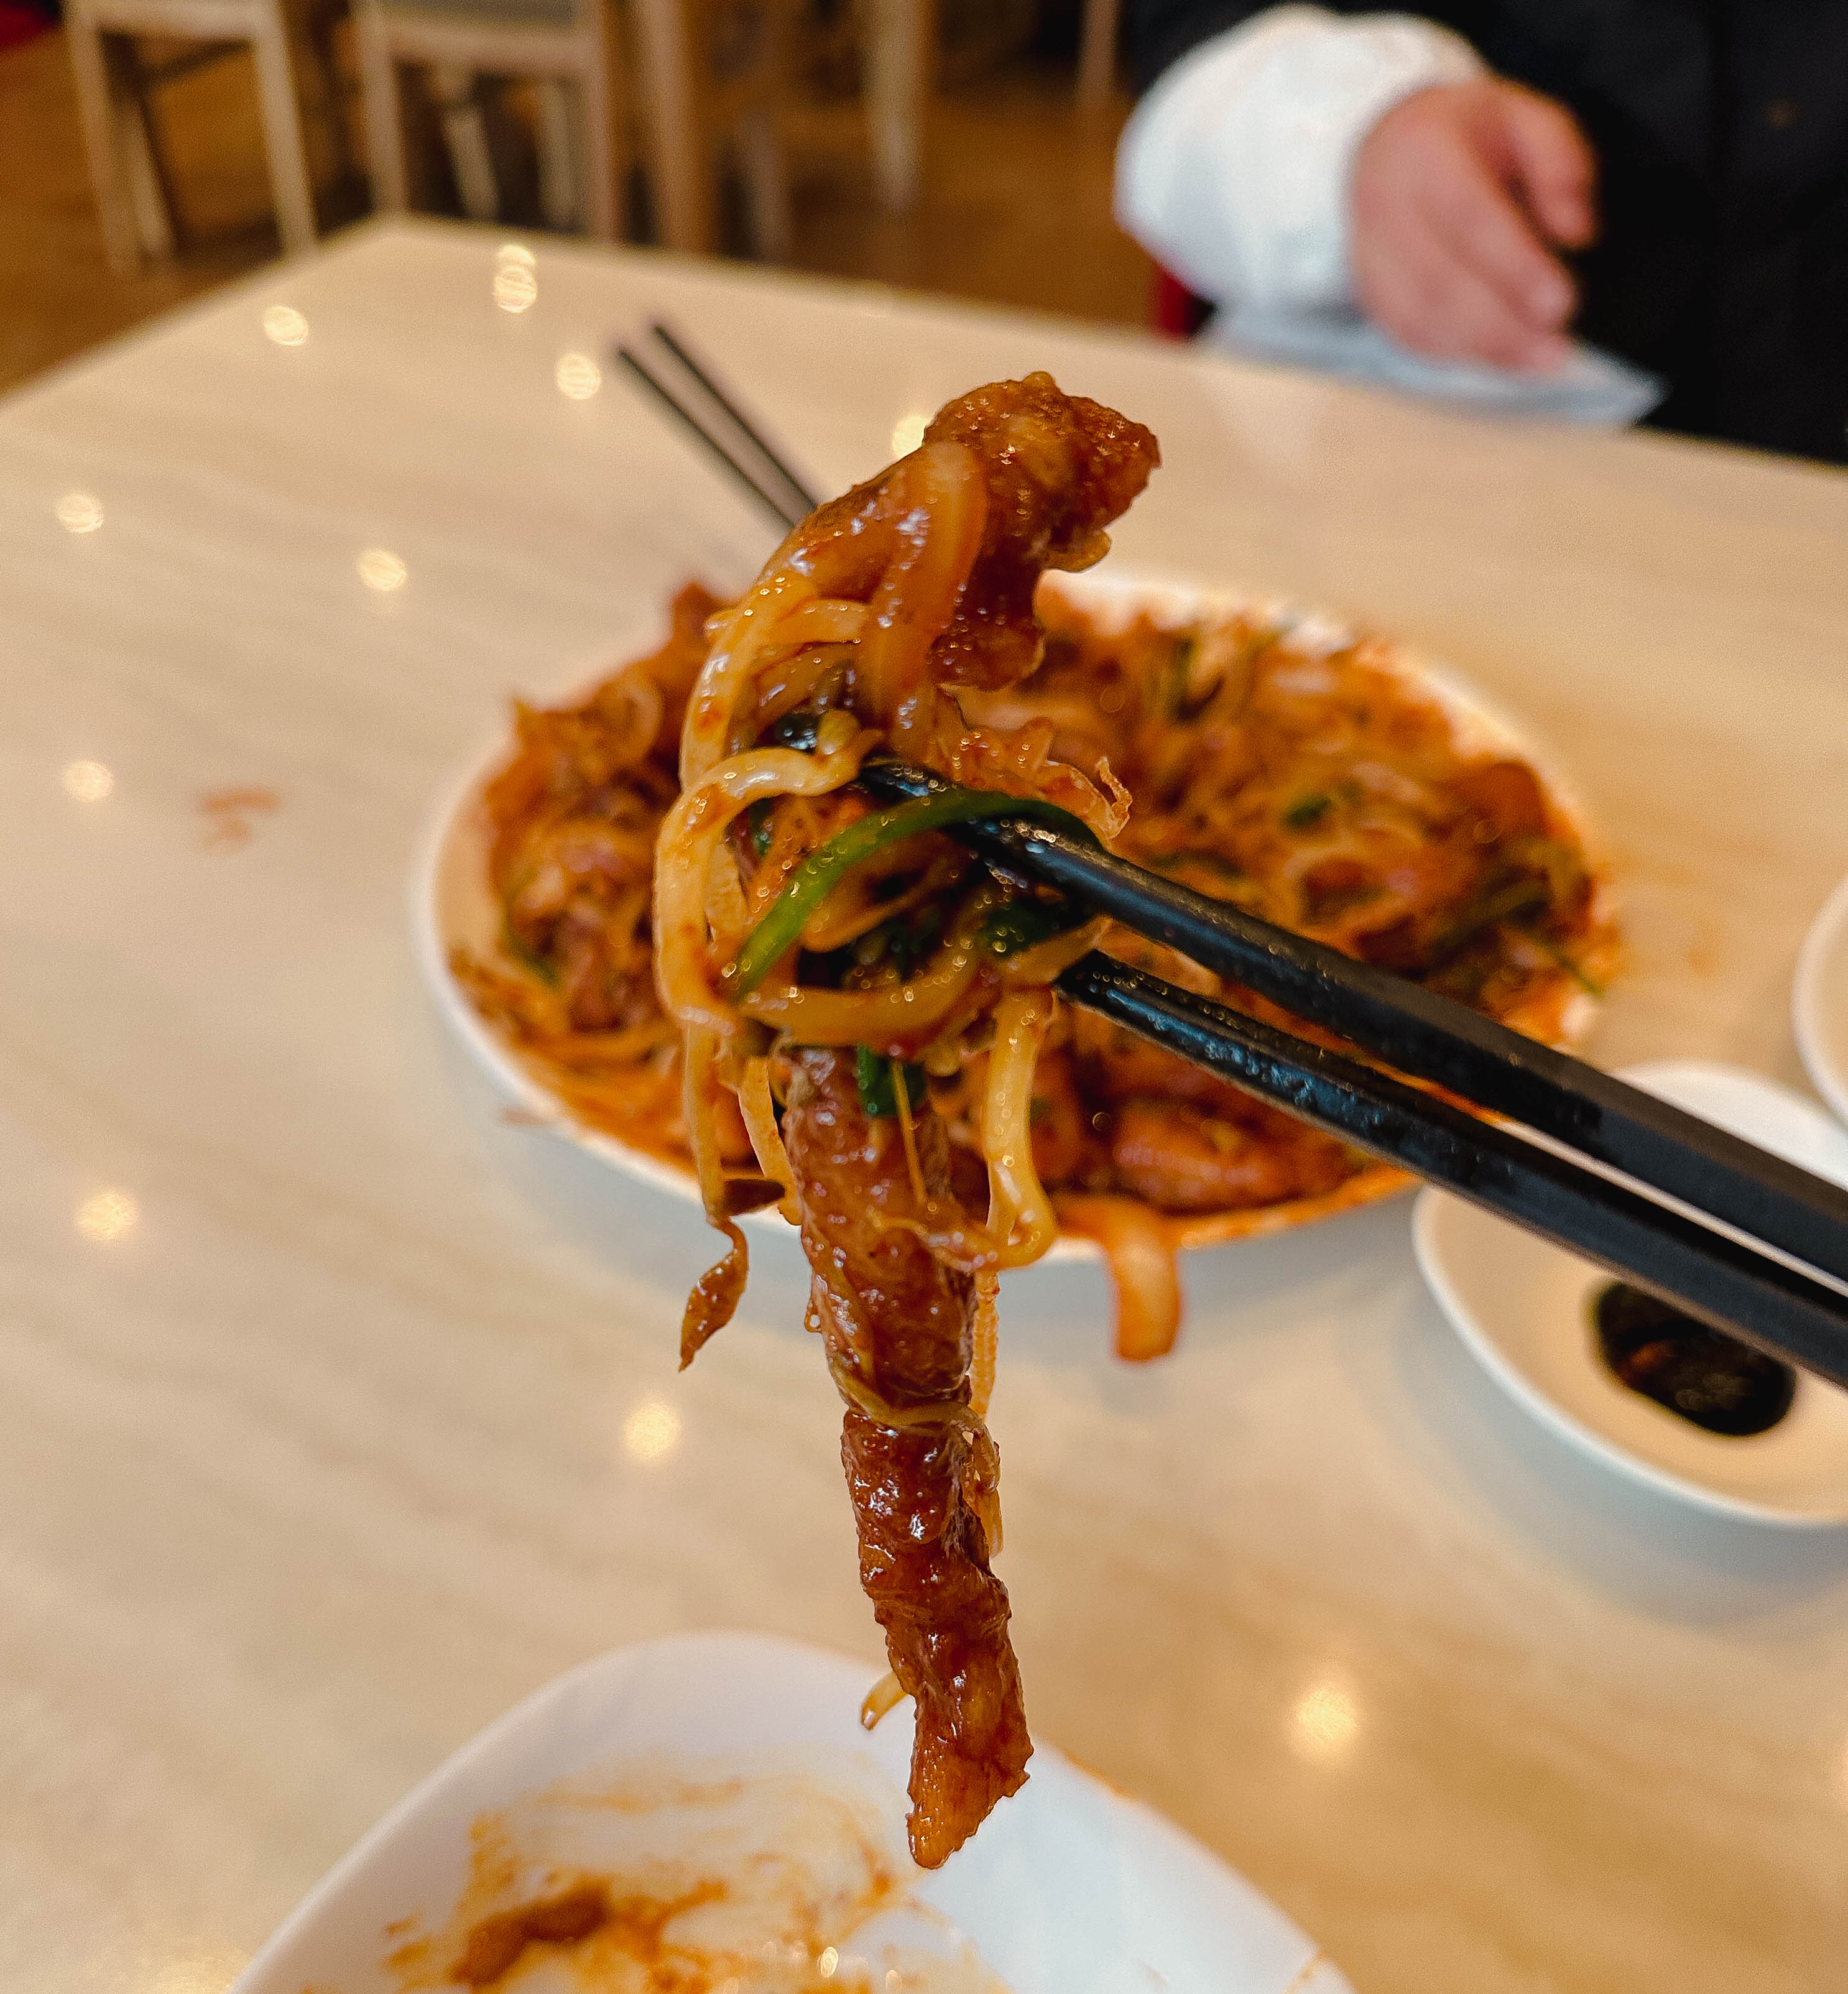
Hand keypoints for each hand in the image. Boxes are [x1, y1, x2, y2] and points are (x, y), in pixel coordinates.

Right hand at [1351, 79, 1596, 371]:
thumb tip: (1576, 232)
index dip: (1514, 266)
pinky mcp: (1370, 291)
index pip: (1468, 217)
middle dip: (1501, 324)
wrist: (1385, 146)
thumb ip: (1561, 163)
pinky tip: (1500, 359)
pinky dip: (1456, 354)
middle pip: (1439, 281)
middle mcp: (1384, 204)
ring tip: (1539, 360)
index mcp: (1424, 150)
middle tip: (1557, 347)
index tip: (1561, 303)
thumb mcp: (1526, 116)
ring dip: (1482, 349)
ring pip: (1419, 316)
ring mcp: (1369, 254)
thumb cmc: (1463, 135)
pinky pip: (1408, 333)